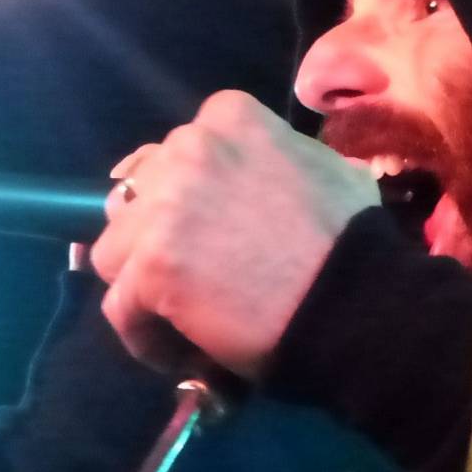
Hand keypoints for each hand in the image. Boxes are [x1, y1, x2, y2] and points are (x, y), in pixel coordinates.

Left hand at [92, 90, 379, 378]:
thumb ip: (282, 156)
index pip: (171, 158)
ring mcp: (165, 208)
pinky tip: (175, 353)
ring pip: (115, 252)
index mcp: (228, 118)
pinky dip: (143, 336)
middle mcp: (188, 149)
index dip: (181, 204)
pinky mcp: (153, 266)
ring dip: (142, 288)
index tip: (204, 239)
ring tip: (178, 321)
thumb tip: (264, 170)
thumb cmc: (353, 241)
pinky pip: (120, 307)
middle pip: (135, 200)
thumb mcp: (330, 168)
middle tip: (188, 280)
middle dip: (153, 240)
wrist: (355, 306)